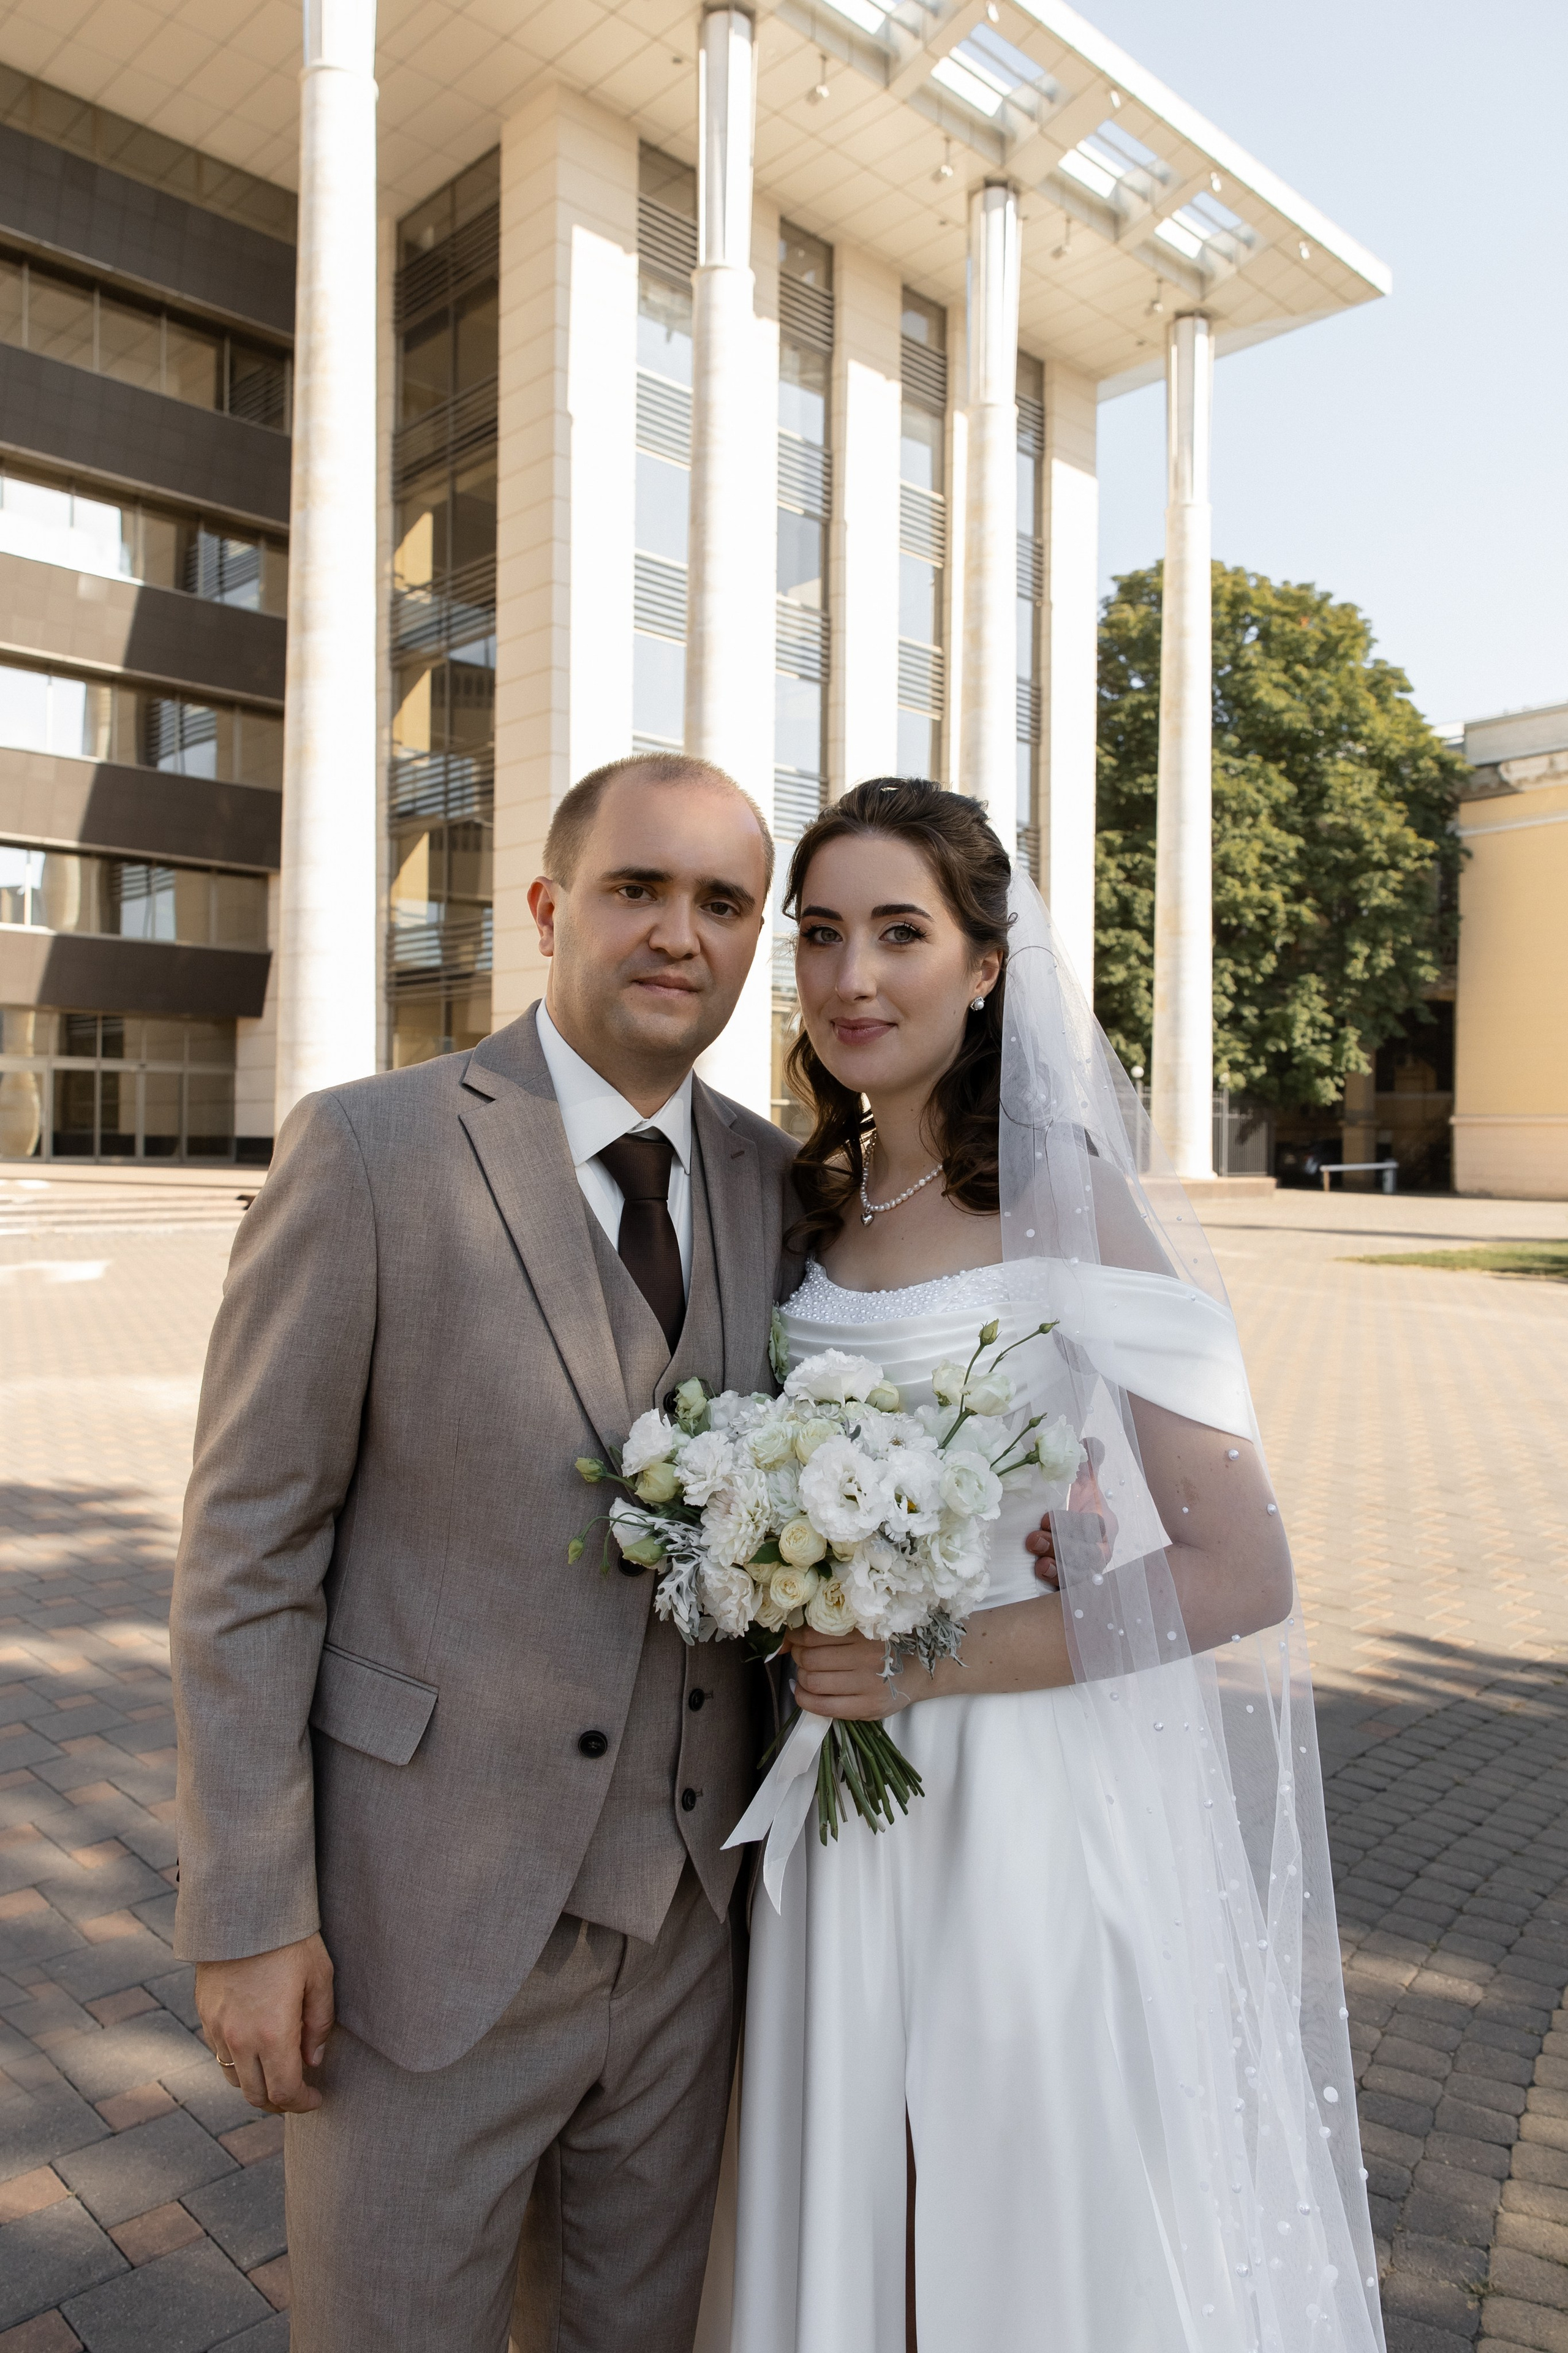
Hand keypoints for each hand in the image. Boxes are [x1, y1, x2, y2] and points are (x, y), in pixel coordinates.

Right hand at [195, 1933, 334, 2113]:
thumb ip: (319, 2025)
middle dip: (280, 2104)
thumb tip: (313, 2061)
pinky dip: (240, 2063)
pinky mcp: (205, 2015)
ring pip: (235, 2079)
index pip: (284, 2092)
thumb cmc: (290, 1940)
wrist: (243, 1909)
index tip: (317, 2099)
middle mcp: (240, 2039)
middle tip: (299, 2095)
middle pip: (255, 2096)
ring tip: (278, 2074)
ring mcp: (218, 2029)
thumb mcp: (319, 1977)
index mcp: (272, 2033)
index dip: (302, 2104)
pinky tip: (257, 2048)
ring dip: (257, 2085)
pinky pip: (220, 2053)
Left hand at [783, 1624, 909, 1721]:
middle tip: (803, 1656)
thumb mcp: (862, 1630)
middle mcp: (866, 1658)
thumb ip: (830, 1630)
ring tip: (807, 1674)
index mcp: (864, 1633)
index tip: (796, 1639)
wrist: (917, 1673)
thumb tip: (787, 1637)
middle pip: (810, 1659)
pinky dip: (804, 1699)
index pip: (813, 1635)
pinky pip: (823, 1707)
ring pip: (814, 1682)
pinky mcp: (866, 1708)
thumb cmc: (884, 1648)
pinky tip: (803, 1692)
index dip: (796, 1638)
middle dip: (798, 1657)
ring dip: (801, 1678)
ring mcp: (867, 1685)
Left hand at [1027, 1446, 1114, 1590]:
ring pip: (1079, 1575)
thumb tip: (1091, 1441)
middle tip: (1033, 1538)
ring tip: (1038, 1561)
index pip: (1096, 1527)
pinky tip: (1039, 1573)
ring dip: (1058, 1568)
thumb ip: (1086, 1462)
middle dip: (1062, 1547)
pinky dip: (1055, 1584)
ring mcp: (1085, 1570)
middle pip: (1089, 1555)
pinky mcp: (1069, 1584)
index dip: (1074, 1524)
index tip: (1047, 1516)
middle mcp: (1098, 1550)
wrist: (1062, 1533)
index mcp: (1103, 1524)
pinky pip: (1067, 1590)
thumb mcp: (1081, 1483)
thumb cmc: (1074, 1505)